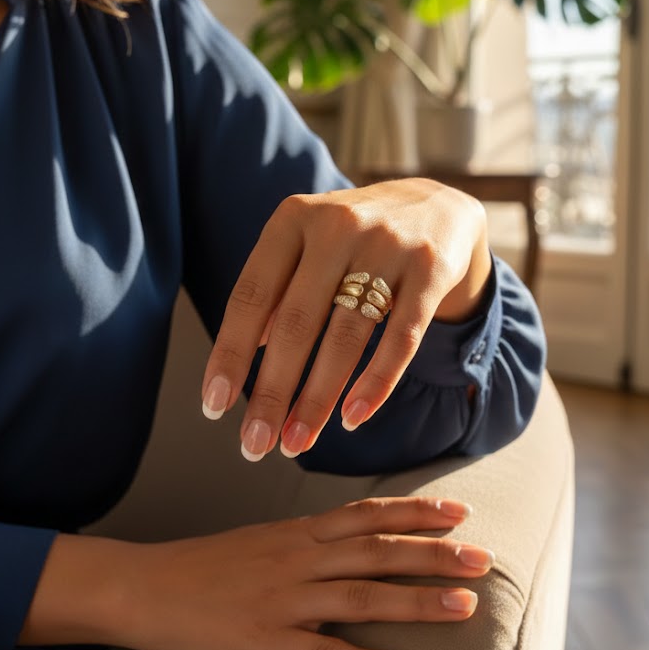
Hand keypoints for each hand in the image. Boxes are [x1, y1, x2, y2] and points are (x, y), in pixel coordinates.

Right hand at [116, 496, 491, 649]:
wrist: (145, 587)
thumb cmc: (203, 566)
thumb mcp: (260, 540)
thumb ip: (306, 541)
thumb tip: (349, 543)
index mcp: (297, 532)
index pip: (367, 515)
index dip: (415, 511)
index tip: (458, 509)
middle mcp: (298, 558)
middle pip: (377, 551)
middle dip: (434, 553)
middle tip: (483, 557)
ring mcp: (284, 601)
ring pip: (363, 598)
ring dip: (418, 602)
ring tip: (465, 606)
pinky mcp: (267, 643)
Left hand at [200, 178, 491, 459]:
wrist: (434, 205)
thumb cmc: (351, 239)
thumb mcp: (305, 246)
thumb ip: (275, 292)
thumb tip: (244, 359)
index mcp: (293, 219)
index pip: (251, 296)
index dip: (231, 354)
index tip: (214, 407)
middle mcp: (337, 226)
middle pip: (296, 323)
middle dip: (272, 391)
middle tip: (254, 445)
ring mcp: (387, 245)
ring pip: (346, 337)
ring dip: (317, 399)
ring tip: (296, 442)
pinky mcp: (430, 268)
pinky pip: (400, 338)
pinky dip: (375, 383)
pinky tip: (351, 418)